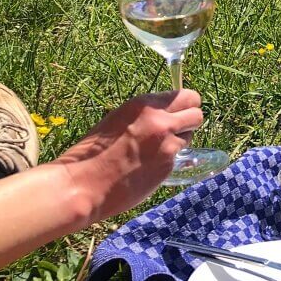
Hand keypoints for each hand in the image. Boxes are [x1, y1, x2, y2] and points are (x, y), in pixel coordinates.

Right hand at [56, 89, 203, 223]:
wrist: (82, 185)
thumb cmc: (93, 152)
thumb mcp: (120, 119)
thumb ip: (148, 114)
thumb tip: (169, 114)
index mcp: (145, 105)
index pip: (186, 96)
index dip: (186, 105)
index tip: (179, 112)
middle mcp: (161, 122)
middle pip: (197, 113)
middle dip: (189, 121)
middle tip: (176, 130)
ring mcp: (167, 145)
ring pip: (190, 137)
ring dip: (179, 141)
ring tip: (155, 150)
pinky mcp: (168, 166)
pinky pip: (178, 157)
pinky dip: (168, 160)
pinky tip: (148, 166)